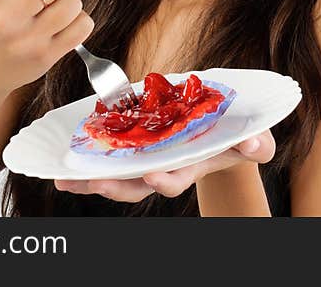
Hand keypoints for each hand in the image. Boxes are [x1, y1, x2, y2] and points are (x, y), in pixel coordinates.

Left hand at [54, 130, 274, 201]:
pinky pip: (110, 161)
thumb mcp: (254, 138)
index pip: (176, 179)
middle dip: (116, 187)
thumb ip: (255, 143)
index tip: (153, 176)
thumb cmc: (240, 136)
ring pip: (118, 178)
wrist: (225, 132)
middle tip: (95, 184)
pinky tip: (65, 166)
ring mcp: (150, 161)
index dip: (165, 181)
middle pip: (138, 186)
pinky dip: (89, 166)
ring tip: (64, 180)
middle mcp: (167, 168)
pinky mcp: (138, 149)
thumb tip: (253, 145)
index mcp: (192, 165)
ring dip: (91, 181)